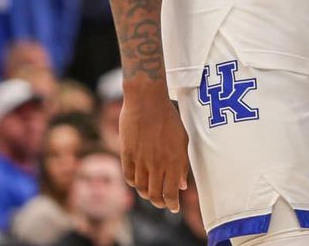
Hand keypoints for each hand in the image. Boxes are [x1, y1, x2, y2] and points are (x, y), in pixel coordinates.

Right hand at [120, 79, 188, 212]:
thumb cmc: (169, 117)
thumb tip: (182, 184)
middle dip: (160, 202)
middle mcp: (156, 164)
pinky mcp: (126, 155)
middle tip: (163, 203)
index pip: (171, 192)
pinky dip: (134, 183)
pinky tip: (138, 182)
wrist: (147, 101)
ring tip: (151, 194)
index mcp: (173, 160)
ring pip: (141, 188)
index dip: (172, 203)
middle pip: (155, 194)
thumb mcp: (182, 139)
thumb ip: (182, 163)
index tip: (174, 208)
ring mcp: (140, 160)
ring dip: (147, 194)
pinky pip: (129, 177)